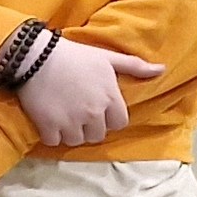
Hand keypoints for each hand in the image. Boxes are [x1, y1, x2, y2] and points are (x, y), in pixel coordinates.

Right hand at [18, 37, 163, 148]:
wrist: (35, 56)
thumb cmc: (73, 55)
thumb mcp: (107, 58)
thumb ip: (135, 66)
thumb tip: (162, 70)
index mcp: (110, 98)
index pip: (119, 123)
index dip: (108, 119)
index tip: (96, 111)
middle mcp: (93, 113)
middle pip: (97, 135)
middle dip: (89, 127)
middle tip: (77, 114)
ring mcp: (71, 120)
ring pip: (76, 140)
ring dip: (70, 132)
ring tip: (62, 118)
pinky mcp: (48, 125)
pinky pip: (54, 141)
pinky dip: (51, 134)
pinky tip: (48, 121)